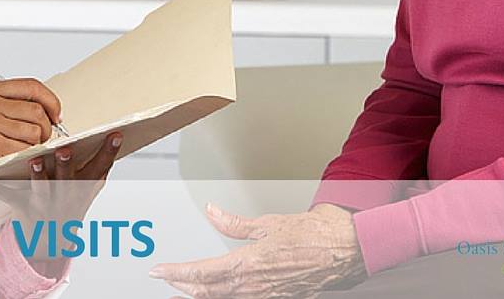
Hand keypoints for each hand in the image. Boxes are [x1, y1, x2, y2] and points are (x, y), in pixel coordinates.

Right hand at [0, 78, 62, 189]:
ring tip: (25, 147)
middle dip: (47, 127)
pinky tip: (16, 156)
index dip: (50, 99)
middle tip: (43, 136)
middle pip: (36, 110)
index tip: (56, 112)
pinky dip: (26, 154)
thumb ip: (9, 104)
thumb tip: (46, 108)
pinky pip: (23, 148)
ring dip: (36, 143)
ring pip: (34, 131)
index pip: (31, 86)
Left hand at [0, 132, 122, 278]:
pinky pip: (11, 199)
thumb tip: (113, 138)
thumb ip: (97, 167)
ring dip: (38, 175)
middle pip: (68, 177)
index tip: (115, 134)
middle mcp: (66, 195)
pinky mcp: (25, 209)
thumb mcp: (87, 190)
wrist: (49, 244)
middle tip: (65, 150)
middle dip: (66, 164)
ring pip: (42, 188)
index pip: (100, 167)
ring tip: (34, 162)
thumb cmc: (67, 208)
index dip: (108, 151)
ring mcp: (45, 204)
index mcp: (83, 188)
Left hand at [149, 203, 366, 297]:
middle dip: (183, 287)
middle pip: (208, 293)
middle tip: (165, 280)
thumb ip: (234, 223)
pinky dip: (223, 297)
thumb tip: (212, 213)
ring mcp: (266, 297)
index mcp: (250, 264)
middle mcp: (255, 285)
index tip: (159, 271)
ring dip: (200, 295)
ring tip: (183, 289)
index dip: (176, 273)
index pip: (202, 273)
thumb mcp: (268, 223)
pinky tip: (218, 293)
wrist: (344, 250)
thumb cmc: (312, 234)